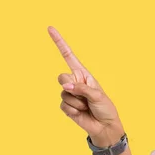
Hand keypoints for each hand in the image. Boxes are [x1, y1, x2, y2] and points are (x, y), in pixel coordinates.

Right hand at [48, 26, 123, 145]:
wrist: (104, 126)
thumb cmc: (105, 108)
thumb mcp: (97, 95)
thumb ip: (81, 89)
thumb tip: (65, 87)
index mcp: (83, 74)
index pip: (68, 56)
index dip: (59, 42)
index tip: (50, 28)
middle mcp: (75, 82)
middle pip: (62, 77)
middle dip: (71, 87)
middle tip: (83, 96)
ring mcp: (70, 94)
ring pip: (63, 93)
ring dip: (76, 102)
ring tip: (86, 107)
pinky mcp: (66, 106)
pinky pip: (63, 105)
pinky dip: (72, 110)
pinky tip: (81, 113)